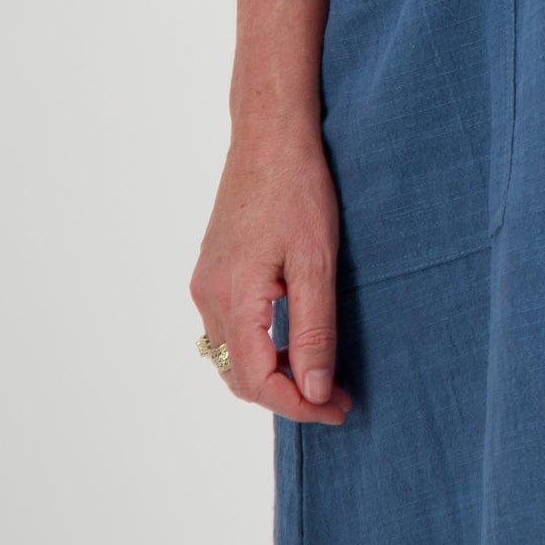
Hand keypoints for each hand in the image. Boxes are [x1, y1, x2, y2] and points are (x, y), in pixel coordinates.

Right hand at [190, 132, 353, 424]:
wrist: (270, 135)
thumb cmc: (298, 189)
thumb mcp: (316, 262)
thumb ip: (315, 330)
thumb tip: (315, 391)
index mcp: (233, 298)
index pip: (258, 381)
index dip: (299, 406)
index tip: (339, 409)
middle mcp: (208, 296)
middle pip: (240, 376)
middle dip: (288, 396)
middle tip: (338, 399)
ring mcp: (206, 282)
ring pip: (231, 356)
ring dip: (274, 375)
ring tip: (322, 377)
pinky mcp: (213, 269)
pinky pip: (229, 329)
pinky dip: (260, 350)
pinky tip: (294, 343)